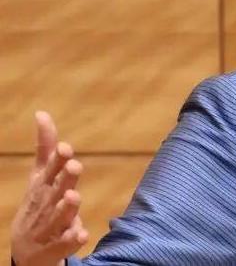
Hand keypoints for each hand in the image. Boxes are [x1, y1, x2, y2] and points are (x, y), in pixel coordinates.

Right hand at [11, 111, 87, 265]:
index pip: (49, 171)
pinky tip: (81, 233)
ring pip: (58, 218)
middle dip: (64, 180)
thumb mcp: (39, 177)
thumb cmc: (38, 205)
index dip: (57, 161)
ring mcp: (47, 228)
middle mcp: (44, 206)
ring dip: (66, 208)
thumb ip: (45, 148)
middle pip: (55, 192)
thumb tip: (42, 114)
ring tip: (74, 197)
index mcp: (42, 188)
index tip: (66, 148)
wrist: (26, 251)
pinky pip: (64, 244)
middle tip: (75, 166)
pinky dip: (71, 239)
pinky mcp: (54, 248)